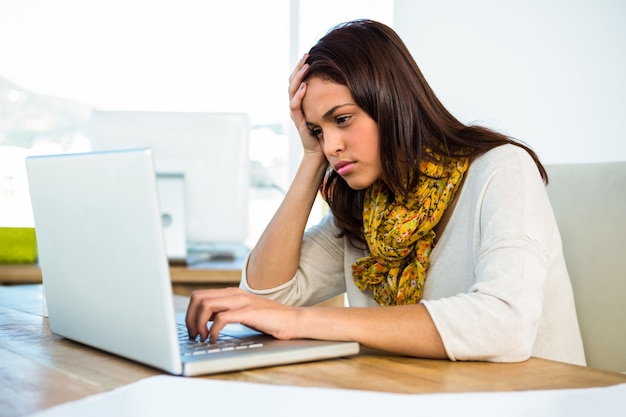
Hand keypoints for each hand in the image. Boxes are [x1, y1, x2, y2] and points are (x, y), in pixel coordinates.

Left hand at [185, 287, 299, 341]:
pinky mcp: (249, 312)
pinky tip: (215, 339)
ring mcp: (242, 301)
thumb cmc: (269, 320)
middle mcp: (234, 294)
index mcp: (231, 293)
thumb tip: (204, 321)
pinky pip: (221, 318)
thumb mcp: (242, 313)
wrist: (293, 320)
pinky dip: (213, 330)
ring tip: (203, 338)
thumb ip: (225, 312)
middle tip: (194, 335)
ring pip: (206, 305)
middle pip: (197, 298)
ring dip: (198, 324)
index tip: (191, 330)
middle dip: (190, 318)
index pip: (199, 296)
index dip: (189, 313)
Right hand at [288, 54, 322, 157]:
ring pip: (292, 91)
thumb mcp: (330, 109)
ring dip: (298, 77)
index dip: (303, 67)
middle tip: (306, 55)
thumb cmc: (329, 131)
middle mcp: (298, 105)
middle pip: (293, 82)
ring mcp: (297, 113)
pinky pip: (295, 107)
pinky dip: (299, 95)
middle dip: (299, 68)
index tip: (311, 55)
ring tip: (305, 66)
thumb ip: (331, 96)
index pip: (299, 80)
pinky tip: (305, 86)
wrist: (322, 153)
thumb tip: (345, 76)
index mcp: (304, 101)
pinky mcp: (299, 122)